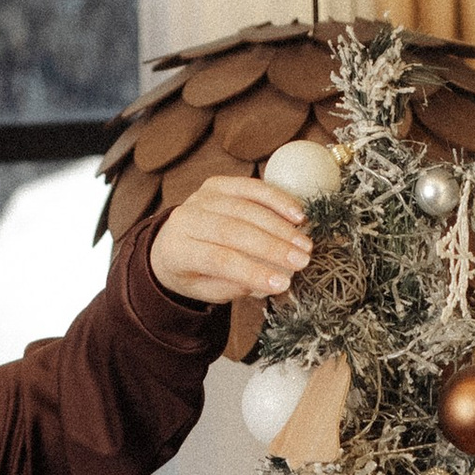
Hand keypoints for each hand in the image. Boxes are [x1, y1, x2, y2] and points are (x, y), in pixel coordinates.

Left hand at [148, 174, 314, 309]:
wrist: (170, 241)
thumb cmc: (193, 271)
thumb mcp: (204, 290)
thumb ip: (231, 286)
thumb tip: (266, 278)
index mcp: (178, 250)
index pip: (219, 259)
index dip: (253, 271)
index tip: (283, 284)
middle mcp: (186, 218)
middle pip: (235, 230)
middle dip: (273, 247)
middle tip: (303, 261)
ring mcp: (202, 197)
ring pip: (246, 208)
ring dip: (281, 226)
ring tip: (305, 245)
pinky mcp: (217, 184)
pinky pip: (251, 187)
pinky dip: (277, 199)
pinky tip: (298, 215)